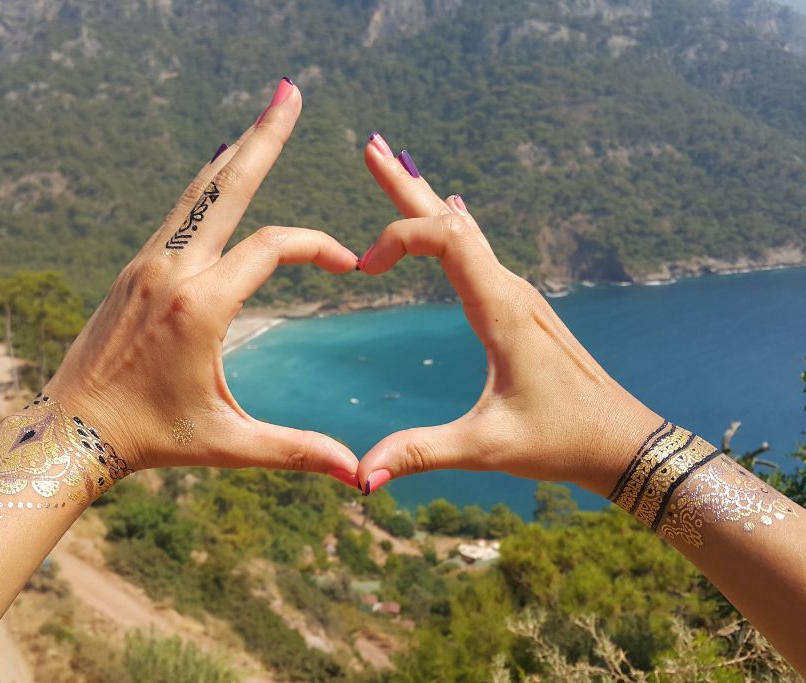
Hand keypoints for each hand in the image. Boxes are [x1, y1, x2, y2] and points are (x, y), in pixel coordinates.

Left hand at [45, 79, 359, 485]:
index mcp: (201, 306)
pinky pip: (177, 213)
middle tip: (289, 90)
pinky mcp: (134, 269)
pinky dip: (205, 185)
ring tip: (258, 120)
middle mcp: (172, 270)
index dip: (318, 248)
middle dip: (264, 137)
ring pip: (197, 192)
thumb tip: (359, 476)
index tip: (347, 267)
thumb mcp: (230, 445)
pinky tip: (215, 172)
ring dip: (233, 154)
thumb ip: (297, 451)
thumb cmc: (151, 438)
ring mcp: (148, 263)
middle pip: (227, 185)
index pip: (274, 247)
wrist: (72, 429)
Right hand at [354, 133, 661, 496]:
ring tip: (395, 167)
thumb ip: (421, 452)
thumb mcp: (487, 448)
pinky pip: (477, 251)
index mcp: (501, 308)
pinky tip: (452, 214)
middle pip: (451, 219)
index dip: (398, 237)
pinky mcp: (520, 308)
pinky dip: (448, 227)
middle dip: (404, 184)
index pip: (445, 235)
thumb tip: (360, 475)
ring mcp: (518, 295)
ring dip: (424, 200)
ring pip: (464, 231)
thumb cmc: (563, 440)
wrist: (624, 442)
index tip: (362, 268)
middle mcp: (511, 289)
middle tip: (370, 146)